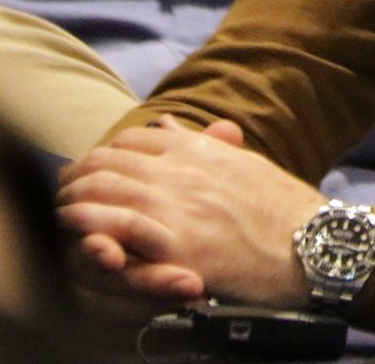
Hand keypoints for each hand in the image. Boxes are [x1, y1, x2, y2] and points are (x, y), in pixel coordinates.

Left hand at [57, 116, 324, 307]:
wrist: (312, 245)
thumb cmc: (285, 211)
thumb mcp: (245, 166)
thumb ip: (203, 147)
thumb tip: (167, 128)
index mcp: (200, 152)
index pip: (132, 141)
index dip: (103, 154)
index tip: (90, 170)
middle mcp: (183, 172)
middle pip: (108, 162)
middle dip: (78, 175)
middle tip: (65, 191)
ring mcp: (176, 206)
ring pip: (104, 189)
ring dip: (73, 199)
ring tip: (63, 212)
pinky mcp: (176, 245)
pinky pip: (118, 226)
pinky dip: (89, 224)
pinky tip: (75, 229)